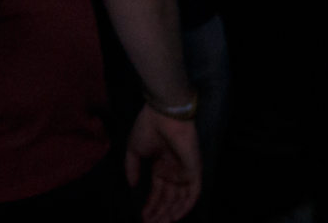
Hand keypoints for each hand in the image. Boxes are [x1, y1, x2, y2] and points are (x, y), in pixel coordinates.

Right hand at [126, 105, 201, 222]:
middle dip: (159, 212)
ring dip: (170, 213)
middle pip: (168, 198)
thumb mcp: (134, 149)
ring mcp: (185, 172)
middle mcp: (174, 172)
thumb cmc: (147, 128)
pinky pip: (193, 194)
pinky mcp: (194, 171)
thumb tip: (132, 185)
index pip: (157, 191)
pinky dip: (184, 207)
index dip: (150, 204)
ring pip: (180, 199)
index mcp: (161, 165)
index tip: (142, 216)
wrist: (163, 115)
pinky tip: (173, 217)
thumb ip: (132, 168)